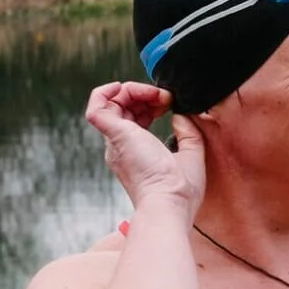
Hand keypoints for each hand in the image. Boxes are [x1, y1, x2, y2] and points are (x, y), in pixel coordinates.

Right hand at [84, 82, 205, 214]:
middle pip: (123, 109)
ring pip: (111, 103)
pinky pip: (96, 107)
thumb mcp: (192, 155)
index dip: (150, 104)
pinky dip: (106, 91)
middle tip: (166, 98)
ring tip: (157, 95)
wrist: (170, 202)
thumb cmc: (180, 190)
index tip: (171, 104)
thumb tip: (181, 114)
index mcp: (137, 152)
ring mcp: (115, 141)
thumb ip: (188, 133)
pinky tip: (123, 86)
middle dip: (144, 95)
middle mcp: (122, 146)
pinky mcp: (114, 135)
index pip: (135, 119)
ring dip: (133, 90)